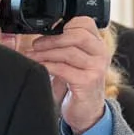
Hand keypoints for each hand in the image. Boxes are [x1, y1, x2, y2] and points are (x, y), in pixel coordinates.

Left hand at [24, 17, 111, 134]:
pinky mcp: (87, 82)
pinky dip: (47, 66)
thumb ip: (65, 45)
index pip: (85, 23)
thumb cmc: (77, 84)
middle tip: (36, 44)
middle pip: (77, 35)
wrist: (86, 111)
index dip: (64, 23)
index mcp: (98, 44)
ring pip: (68, 52)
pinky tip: (38, 66)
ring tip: (32, 55)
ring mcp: (96, 68)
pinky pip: (63, 69)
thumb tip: (41, 32)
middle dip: (52, 38)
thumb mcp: (74, 60)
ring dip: (45, 53)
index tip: (47, 30)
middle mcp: (101, 54)